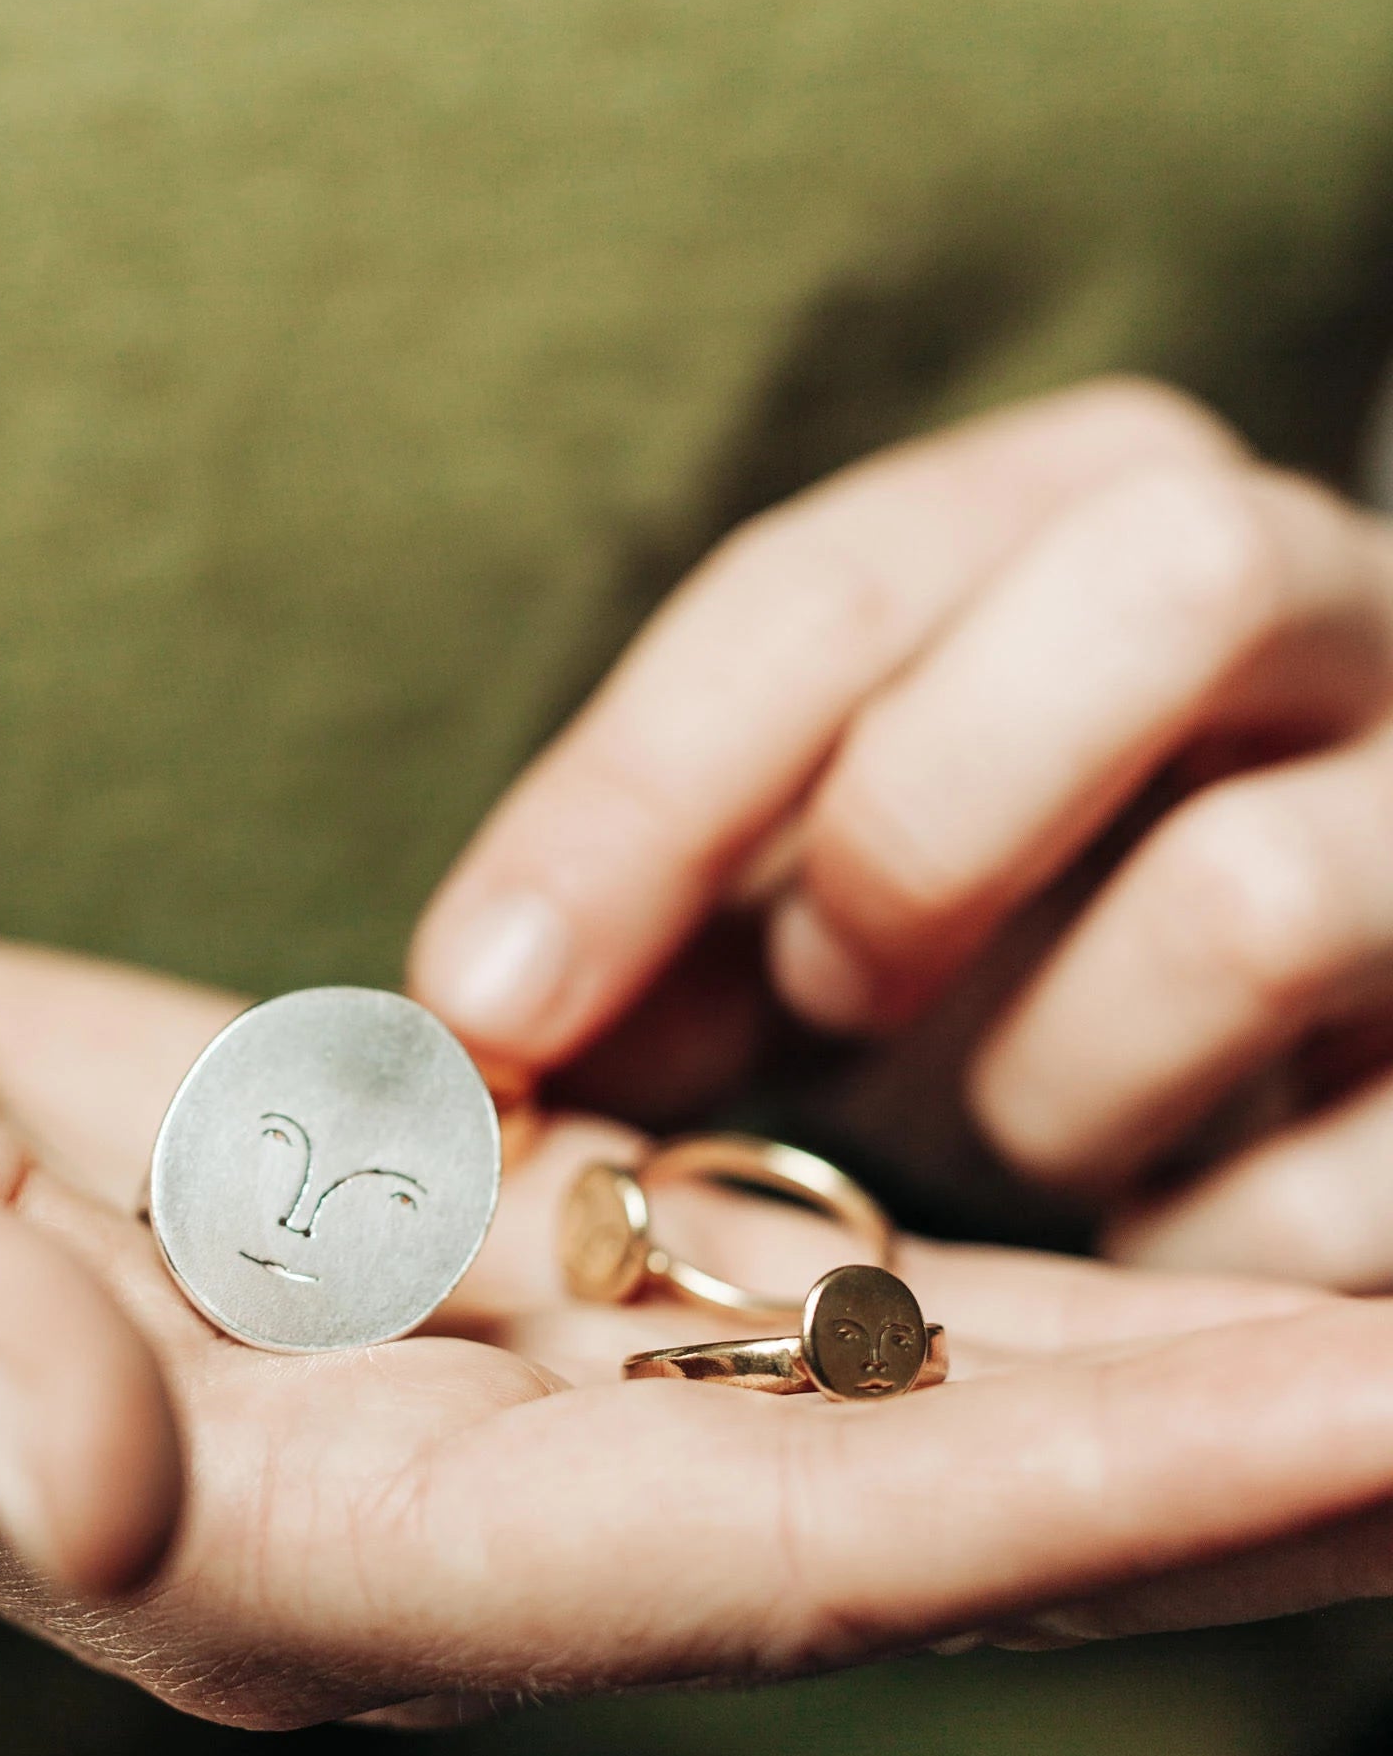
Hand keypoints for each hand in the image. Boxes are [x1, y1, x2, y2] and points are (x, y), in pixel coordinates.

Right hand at [0, 897, 1392, 1729]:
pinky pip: (794, 1332)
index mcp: (286, 1550)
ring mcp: (472, 1439)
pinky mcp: (477, 1318)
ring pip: (890, 1445)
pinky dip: (1022, 1322)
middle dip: (1232, 1495)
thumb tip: (104, 1486)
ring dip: (1190, 1419)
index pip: (744, 1549)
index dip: (1073, 1495)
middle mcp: (434, 1538)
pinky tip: (1219, 1291)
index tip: (1368, 1422)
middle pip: (903, 1544)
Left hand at [408, 379, 1392, 1282]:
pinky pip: (1347, 1171)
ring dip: (1050, 1084)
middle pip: (1165, 577)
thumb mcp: (803, 893)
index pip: (847, 579)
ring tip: (1008, 1140)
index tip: (483, 998)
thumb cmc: (999, 950)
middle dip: (924, 832)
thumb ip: (652, 923)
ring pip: (1259, 896)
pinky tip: (1146, 1234)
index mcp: (1095, 518)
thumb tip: (452, 1053)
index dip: (640, 795)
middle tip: (826, 1004)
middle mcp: (1327, 610)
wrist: (1287, 1042)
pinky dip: (1194, 1237)